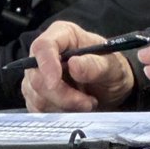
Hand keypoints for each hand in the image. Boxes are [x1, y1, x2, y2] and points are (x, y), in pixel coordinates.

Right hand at [21, 21, 135, 112]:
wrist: (112, 89)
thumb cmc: (111, 70)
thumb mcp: (112, 66)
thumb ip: (95, 65)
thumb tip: (74, 65)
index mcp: (63, 35)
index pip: (43, 46)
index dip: (46, 65)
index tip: (55, 83)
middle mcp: (45, 54)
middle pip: (37, 76)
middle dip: (62, 95)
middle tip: (87, 102)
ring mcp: (38, 75)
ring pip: (37, 96)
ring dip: (63, 106)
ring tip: (87, 103)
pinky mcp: (37, 95)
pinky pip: (39, 110)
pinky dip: (58, 113)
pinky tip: (75, 108)